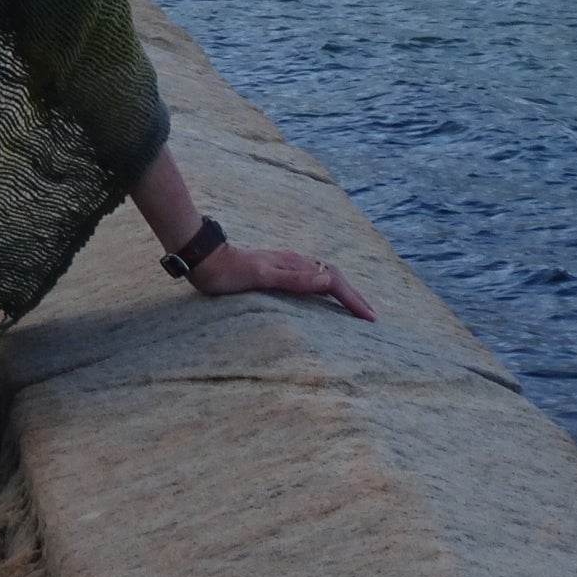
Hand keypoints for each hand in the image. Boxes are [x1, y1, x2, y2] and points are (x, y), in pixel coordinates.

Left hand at [186, 240, 377, 321]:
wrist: (205, 259)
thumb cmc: (228, 272)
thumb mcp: (260, 276)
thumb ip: (293, 278)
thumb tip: (327, 280)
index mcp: (294, 264)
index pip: (333, 280)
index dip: (353, 298)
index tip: (370, 317)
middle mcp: (294, 263)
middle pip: (333, 277)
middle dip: (354, 296)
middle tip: (371, 316)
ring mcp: (286, 267)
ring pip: (323, 278)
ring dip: (342, 293)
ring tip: (356, 310)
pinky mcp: (277, 272)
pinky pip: (311, 282)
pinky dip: (325, 292)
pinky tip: (324, 301)